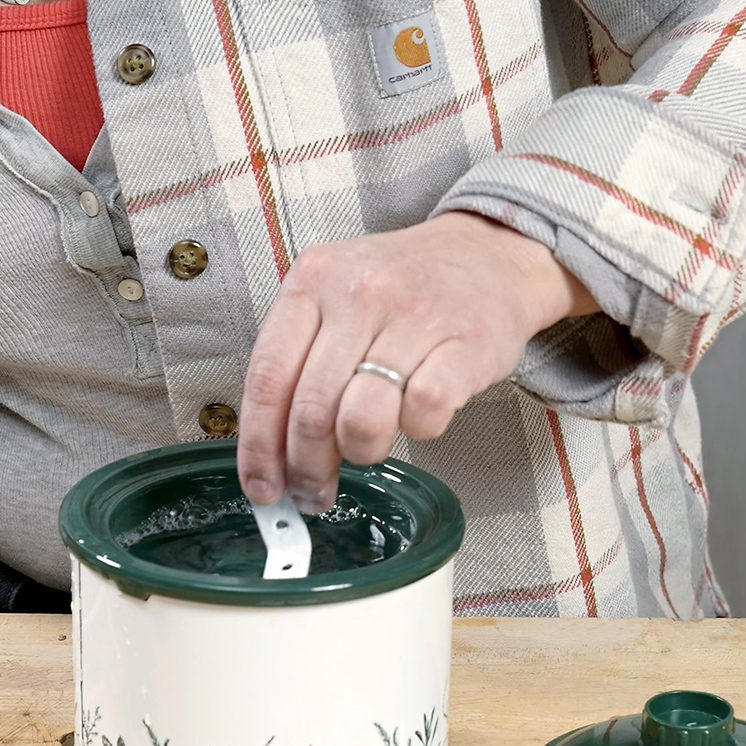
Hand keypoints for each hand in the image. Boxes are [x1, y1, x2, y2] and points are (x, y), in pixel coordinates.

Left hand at [237, 211, 599, 510]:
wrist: (486, 255)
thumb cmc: (401, 290)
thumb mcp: (335, 300)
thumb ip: (298, 363)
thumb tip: (270, 457)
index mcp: (312, 281)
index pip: (268, 378)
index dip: (259, 446)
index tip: (262, 488)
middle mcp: (359, 293)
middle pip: (311, 409)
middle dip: (307, 466)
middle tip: (313, 491)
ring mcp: (414, 316)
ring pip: (362, 419)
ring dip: (361, 452)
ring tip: (368, 448)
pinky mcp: (466, 343)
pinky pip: (424, 412)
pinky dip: (417, 430)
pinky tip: (417, 418)